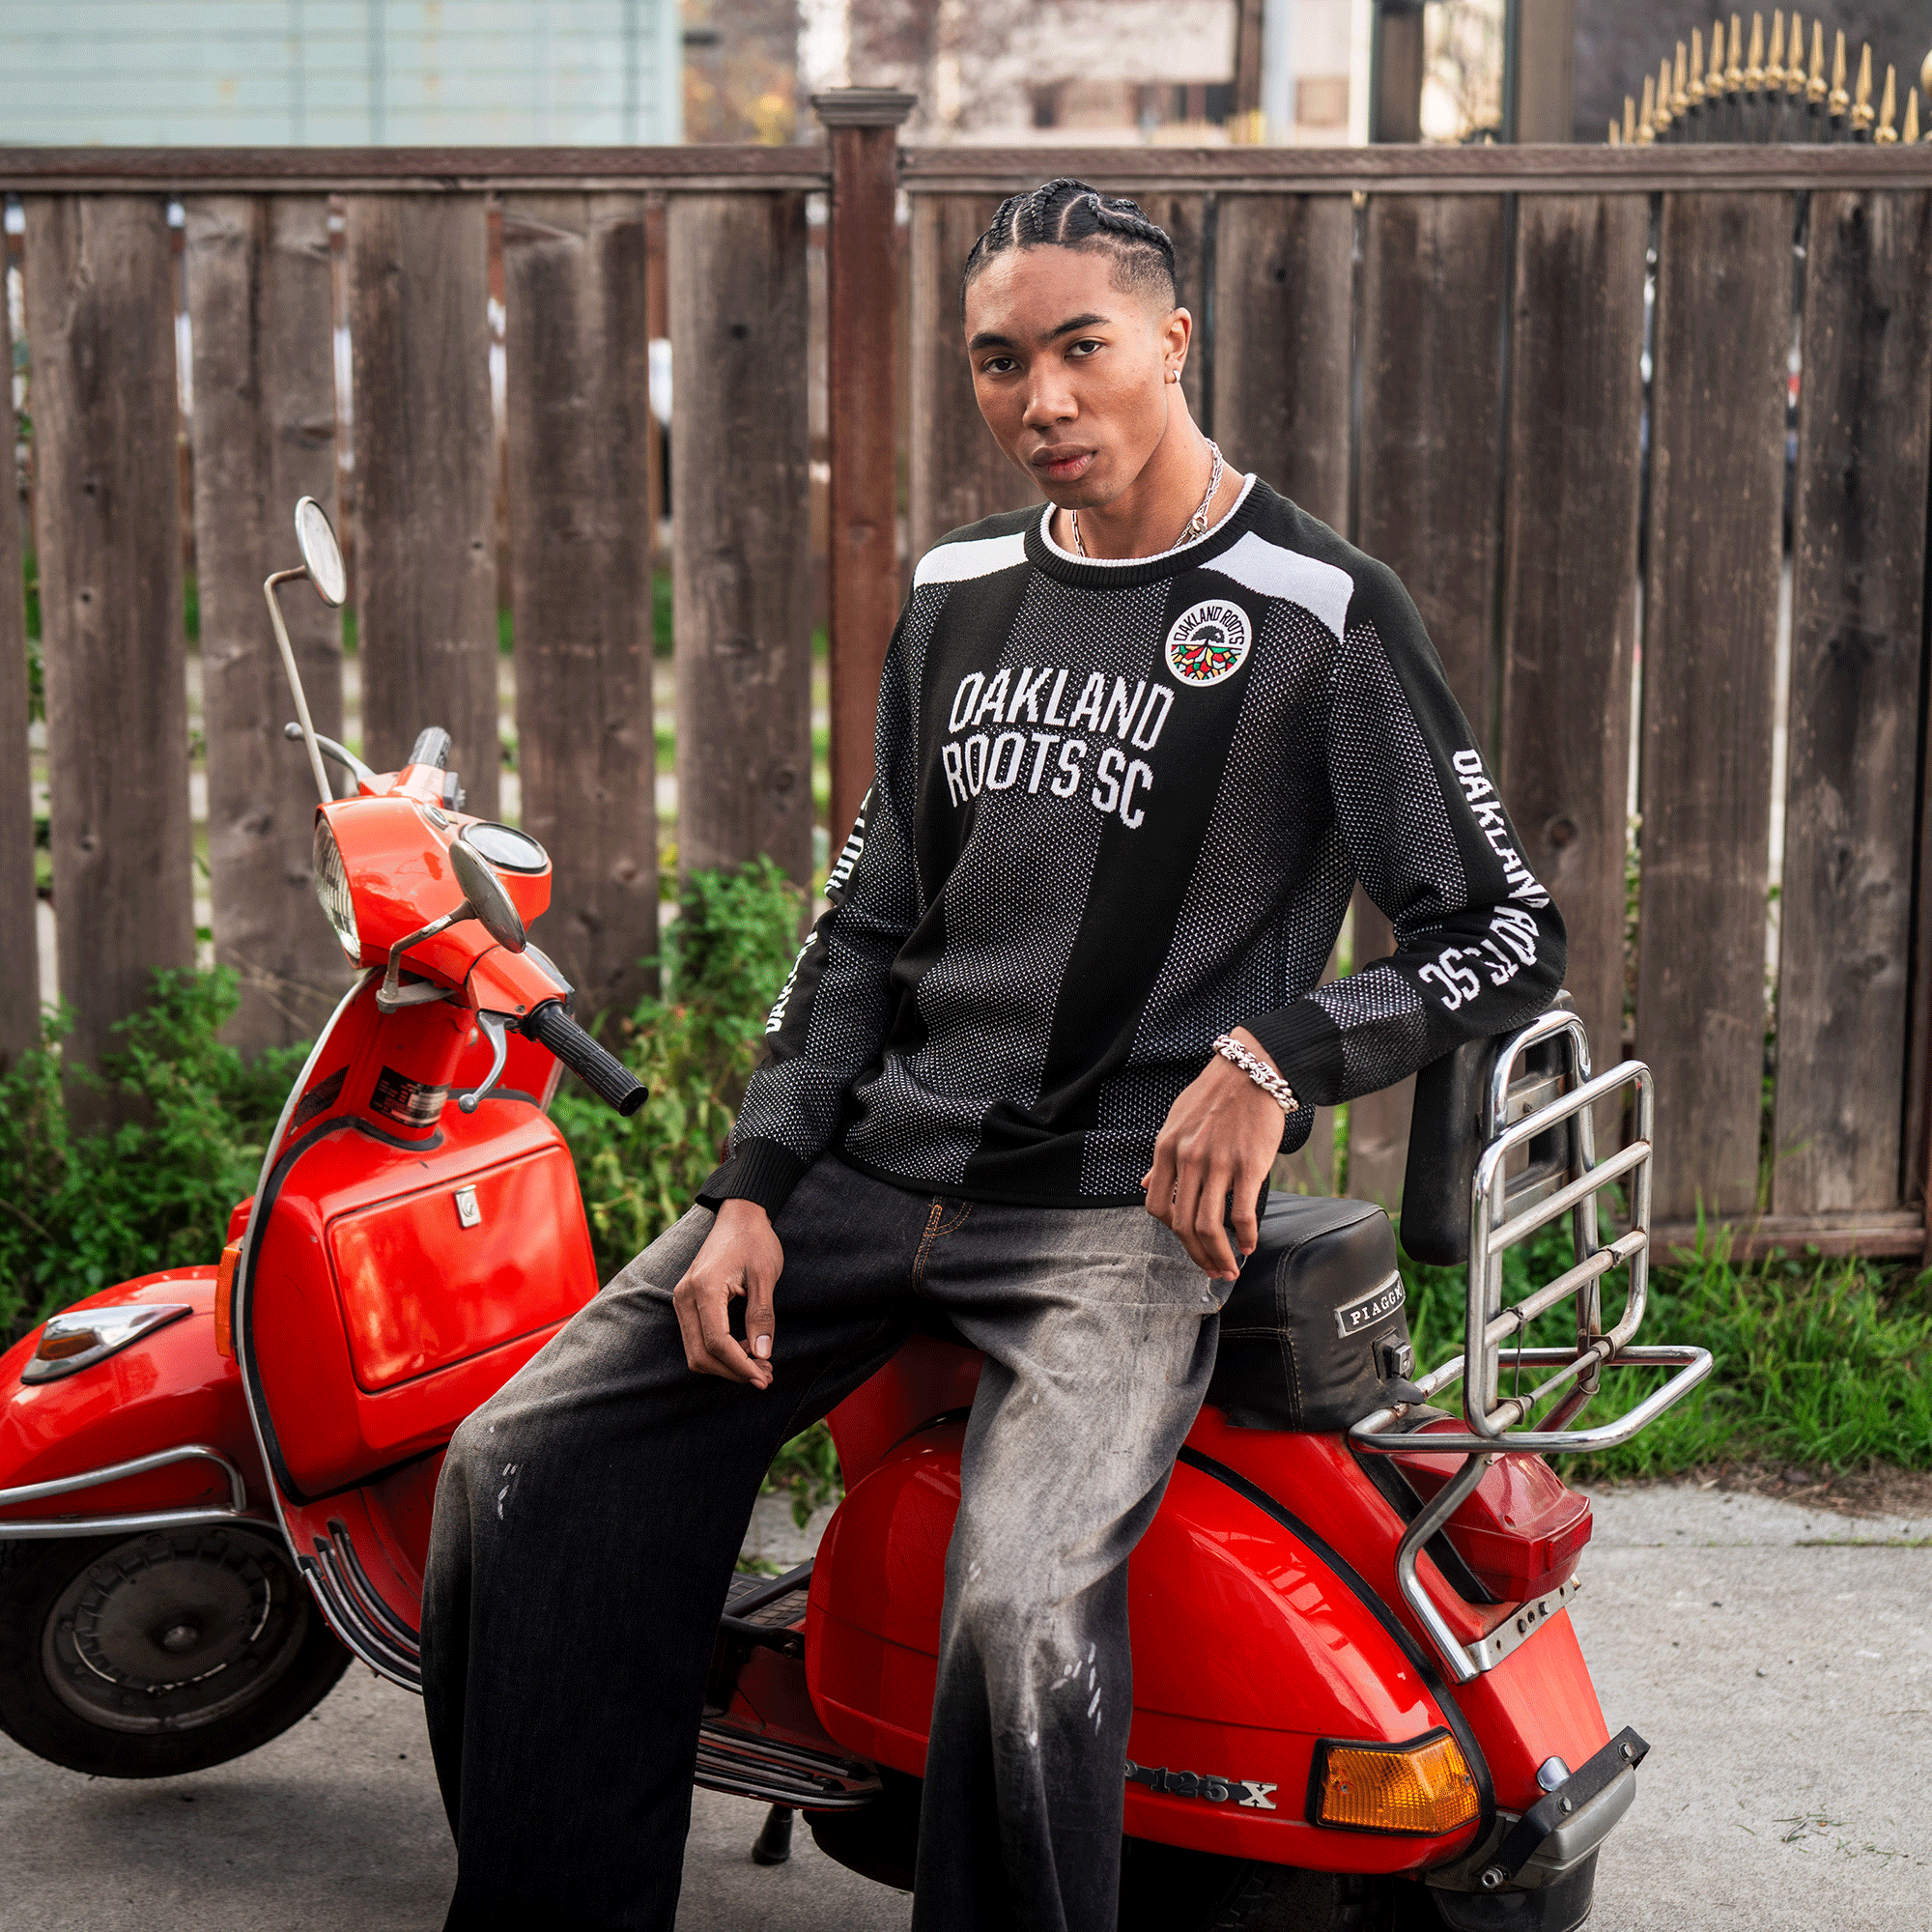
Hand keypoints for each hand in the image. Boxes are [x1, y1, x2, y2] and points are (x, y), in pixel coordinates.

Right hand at [671, 1199, 784, 1388]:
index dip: (741, 1366)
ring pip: (696, 1351)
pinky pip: (696, 1338)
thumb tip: (761, 1353)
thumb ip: (762, 1316)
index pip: (717, 1343)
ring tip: (759, 1365)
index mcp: (705, 1288)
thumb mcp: (766, 1276)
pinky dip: (718, 1352)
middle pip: (701, 1354)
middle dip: (733, 1371)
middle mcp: (685, 1296)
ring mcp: (682, 1299)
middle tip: (766, 1376)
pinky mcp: (687, 1301)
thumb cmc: (755, 1240)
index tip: (764, 1377)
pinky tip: (745, 1349)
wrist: (739, 1214)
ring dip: (726, 1365)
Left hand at [1143, 1029, 1287, 1280]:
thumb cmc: (1214, 1096)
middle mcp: (1188, 1159)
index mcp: (1166, 1149)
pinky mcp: (1249, 1165)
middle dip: (1196, 1255)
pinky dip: (1245, 1236)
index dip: (1169, 1231)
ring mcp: (1218, 1163)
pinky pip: (1241, 1212)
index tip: (1185, 1240)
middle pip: (1182, 1224)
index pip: (1156, 1206)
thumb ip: (1163, 1158)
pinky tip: (1248, 1244)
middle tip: (1210, 1270)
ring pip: (1209, 1226)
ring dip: (1218, 1256)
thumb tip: (1148, 1184)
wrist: (1252, 1070)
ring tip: (1229, 1268)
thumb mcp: (1176, 1121)